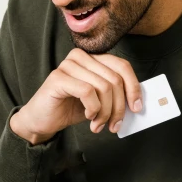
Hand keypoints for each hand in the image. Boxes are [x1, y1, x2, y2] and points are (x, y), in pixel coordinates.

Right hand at [10, 49, 142, 143]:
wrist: (42, 121)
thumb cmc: (71, 109)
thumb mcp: (100, 101)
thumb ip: (116, 95)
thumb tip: (138, 102)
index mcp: (94, 58)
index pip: (122, 66)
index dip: (133, 87)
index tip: (137, 108)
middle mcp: (81, 57)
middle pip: (115, 79)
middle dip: (119, 107)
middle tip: (114, 125)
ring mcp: (68, 65)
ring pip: (103, 87)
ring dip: (105, 112)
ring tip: (98, 124)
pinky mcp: (58, 78)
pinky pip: (88, 92)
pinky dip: (93, 109)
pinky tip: (87, 117)